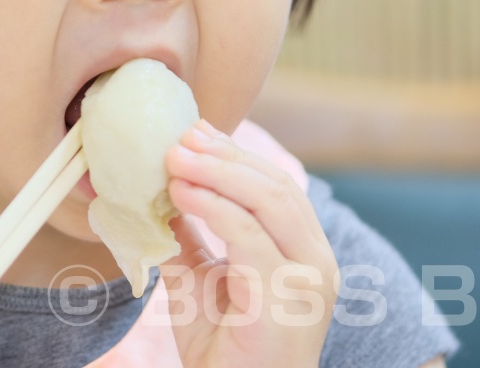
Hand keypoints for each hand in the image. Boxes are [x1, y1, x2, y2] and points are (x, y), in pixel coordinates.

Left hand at [162, 120, 338, 367]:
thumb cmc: (224, 351)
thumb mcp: (201, 280)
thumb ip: (190, 236)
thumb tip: (162, 190)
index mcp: (304, 253)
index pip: (275, 187)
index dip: (235, 156)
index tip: (195, 133)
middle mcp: (317, 262)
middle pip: (275, 186)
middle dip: (225, 156)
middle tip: (181, 137)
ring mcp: (308, 280)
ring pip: (268, 202)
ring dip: (217, 172)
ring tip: (175, 157)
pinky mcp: (287, 298)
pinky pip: (249, 237)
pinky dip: (213, 208)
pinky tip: (181, 194)